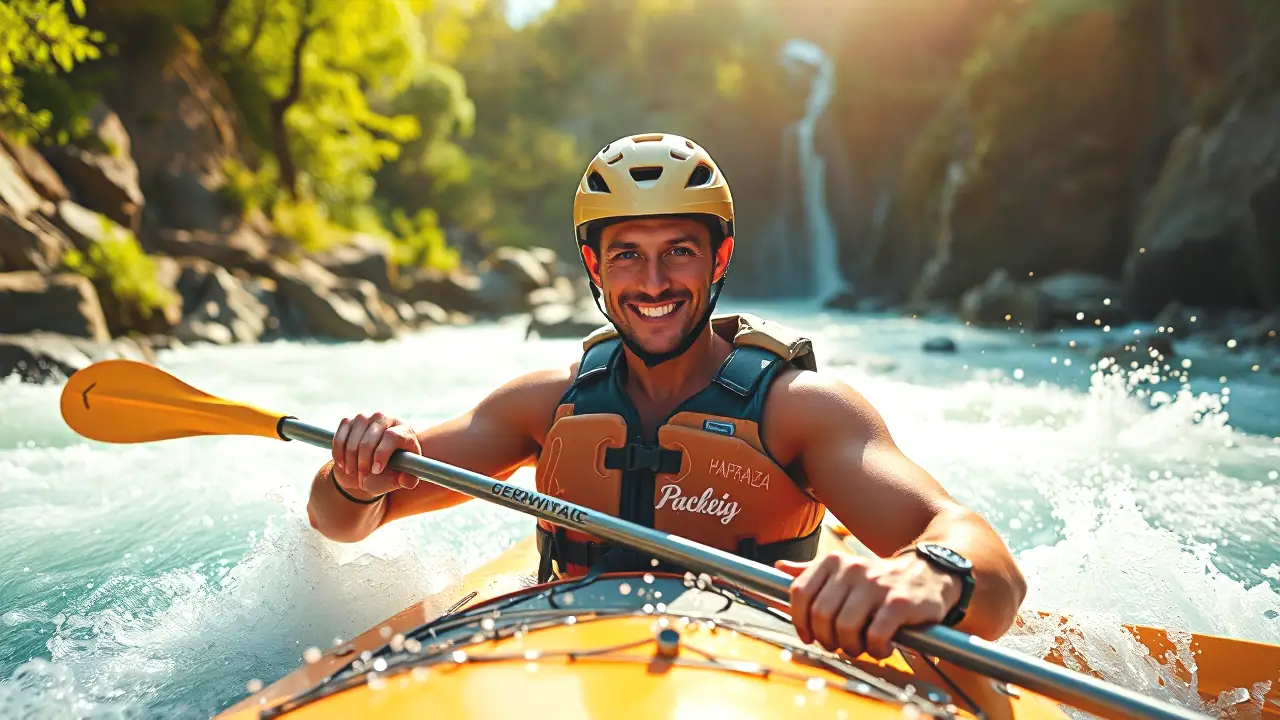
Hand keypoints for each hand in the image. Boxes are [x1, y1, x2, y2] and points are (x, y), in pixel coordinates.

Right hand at [331, 412, 421, 498]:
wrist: (366, 469)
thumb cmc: (387, 474)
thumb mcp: (399, 479)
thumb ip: (407, 481)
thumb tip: (409, 481)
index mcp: (404, 431)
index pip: (392, 436)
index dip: (382, 454)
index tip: (376, 470)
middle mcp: (386, 419)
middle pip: (370, 439)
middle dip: (363, 461)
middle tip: (363, 476)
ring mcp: (366, 418)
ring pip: (354, 438)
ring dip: (350, 459)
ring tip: (353, 472)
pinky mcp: (349, 421)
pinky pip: (340, 436)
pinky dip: (339, 452)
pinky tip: (343, 464)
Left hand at [777, 552, 960, 659]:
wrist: (931, 573)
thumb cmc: (880, 581)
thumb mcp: (845, 571)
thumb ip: (812, 572)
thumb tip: (779, 567)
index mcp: (834, 562)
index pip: (799, 593)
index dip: (800, 621)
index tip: (810, 635)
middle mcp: (852, 569)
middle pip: (821, 615)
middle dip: (827, 639)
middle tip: (840, 644)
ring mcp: (877, 585)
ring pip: (845, 628)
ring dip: (851, 647)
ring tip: (862, 646)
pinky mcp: (900, 603)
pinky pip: (876, 635)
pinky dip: (876, 649)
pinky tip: (884, 646)